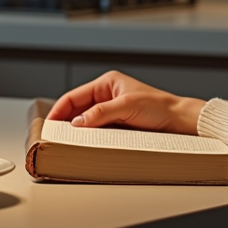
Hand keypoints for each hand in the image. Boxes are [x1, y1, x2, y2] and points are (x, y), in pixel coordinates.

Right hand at [46, 71, 205, 134]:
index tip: (49, 124)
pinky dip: (88, 137)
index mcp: (107, 83)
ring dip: (77, 130)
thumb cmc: (159, 107)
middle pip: (77, 109)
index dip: (59, 110)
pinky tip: (84, 144)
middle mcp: (107, 95)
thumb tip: (77, 122)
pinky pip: (97, 130)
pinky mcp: (117, 124)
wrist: (178, 121)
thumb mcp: (127, 106)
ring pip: (85, 121)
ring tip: (65, 141)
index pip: (74, 96)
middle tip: (53, 136)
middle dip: (65, 121)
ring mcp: (111, 111)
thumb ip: (101, 113)